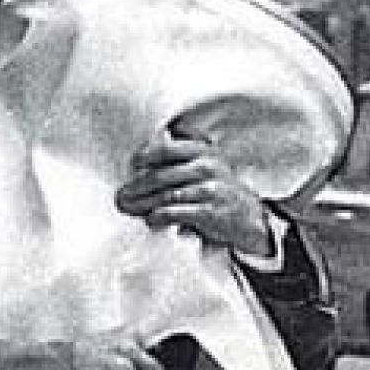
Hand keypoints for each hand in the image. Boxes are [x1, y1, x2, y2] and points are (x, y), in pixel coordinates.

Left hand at [114, 123, 270, 257]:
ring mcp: (209, 189)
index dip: (145, 156)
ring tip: (128, 209)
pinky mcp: (209, 211)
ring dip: (142, 204)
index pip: (166, 148)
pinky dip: (158, 217)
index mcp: (202, 151)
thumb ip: (178, 163)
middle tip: (120, 196)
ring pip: (165, 195)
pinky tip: (150, 220)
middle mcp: (206, 166)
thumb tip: (139, 165)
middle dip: (136, 187)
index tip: (132, 165)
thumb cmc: (218, 191)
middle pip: (160, 175)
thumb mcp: (204, 168)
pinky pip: (175, 213)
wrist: (249, 217)